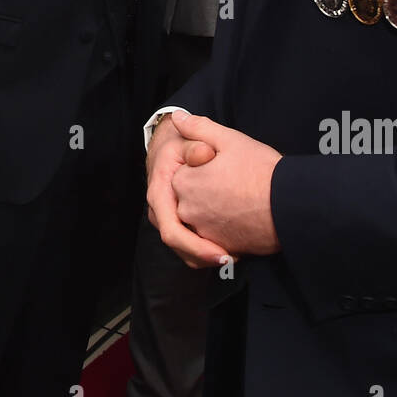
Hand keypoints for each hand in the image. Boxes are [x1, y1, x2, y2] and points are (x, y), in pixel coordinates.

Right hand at [146, 112, 230, 268]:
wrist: (168, 146)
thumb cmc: (181, 143)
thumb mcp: (188, 138)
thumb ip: (197, 142)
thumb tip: (203, 153)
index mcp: (160, 194)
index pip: (173, 231)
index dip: (198, 247)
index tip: (224, 253)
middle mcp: (159, 211)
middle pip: (180, 246)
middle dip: (207, 257)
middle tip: (236, 258)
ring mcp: (167, 219)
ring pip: (185, 250)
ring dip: (209, 256)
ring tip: (237, 254)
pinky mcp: (178, 223)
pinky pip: (190, 246)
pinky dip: (208, 251)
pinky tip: (230, 247)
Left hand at [170, 112, 282, 255]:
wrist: (290, 205)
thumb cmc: (262, 170)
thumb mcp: (229, 139)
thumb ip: (198, 127)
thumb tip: (178, 118)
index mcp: (184, 182)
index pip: (182, 172)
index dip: (204, 166)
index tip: (225, 166)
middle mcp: (187, 211)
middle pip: (189, 196)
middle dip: (206, 189)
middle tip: (234, 181)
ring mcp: (203, 232)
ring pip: (200, 218)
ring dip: (213, 209)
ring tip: (239, 198)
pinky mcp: (220, 248)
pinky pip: (214, 238)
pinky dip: (224, 228)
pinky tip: (242, 216)